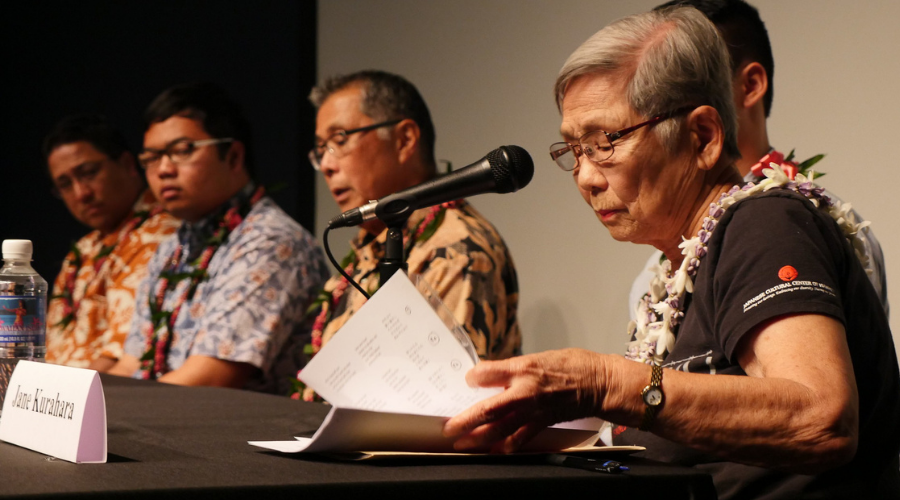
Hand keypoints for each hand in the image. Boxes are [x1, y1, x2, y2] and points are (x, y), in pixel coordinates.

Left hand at [442, 348, 606, 452]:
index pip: (486, 373)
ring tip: (462, 443)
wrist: (599, 382)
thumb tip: (490, 378)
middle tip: (448, 428)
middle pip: (488, 409)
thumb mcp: (538, 357)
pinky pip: (520, 438)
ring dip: (478, 438)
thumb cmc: (571, 366)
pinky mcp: (543, 422)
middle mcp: (525, 390)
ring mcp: (533, 410)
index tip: (466, 381)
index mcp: (523, 368)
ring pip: (500, 428)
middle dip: (465, 420)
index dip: (472, 378)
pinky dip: (505, 446)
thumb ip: (513, 369)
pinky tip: (493, 450)